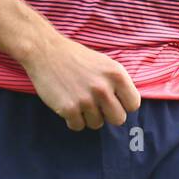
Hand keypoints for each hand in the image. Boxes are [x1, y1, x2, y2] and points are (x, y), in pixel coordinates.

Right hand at [21, 32, 141, 130]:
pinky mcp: (68, 108)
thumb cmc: (75, 57)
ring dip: (88, 117)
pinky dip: (72, 120)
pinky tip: (67, 105)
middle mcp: (103, 87)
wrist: (45, 51)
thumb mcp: (104, 63)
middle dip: (107, 115)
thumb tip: (126, 105)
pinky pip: (78, 126)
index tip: (114, 102)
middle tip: (96, 106)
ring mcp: (86, 99)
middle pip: (118, 119)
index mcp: (116, 74)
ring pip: (97, 124)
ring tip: (78, 101)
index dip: (123, 105)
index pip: (133, 104)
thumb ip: (117, 83)